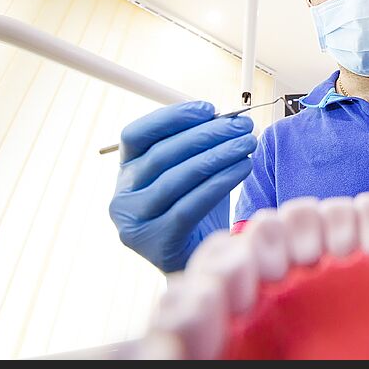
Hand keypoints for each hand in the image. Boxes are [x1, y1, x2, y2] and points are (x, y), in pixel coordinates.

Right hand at [109, 101, 256, 271]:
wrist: (196, 259)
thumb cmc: (195, 209)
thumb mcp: (189, 173)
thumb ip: (197, 146)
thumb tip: (224, 117)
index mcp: (124, 172)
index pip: (136, 134)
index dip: (171, 118)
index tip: (209, 109)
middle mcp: (122, 196)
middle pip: (162, 154)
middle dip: (206, 135)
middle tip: (241, 125)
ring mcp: (135, 222)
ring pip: (178, 178)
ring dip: (218, 155)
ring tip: (247, 143)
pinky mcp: (157, 242)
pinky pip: (191, 205)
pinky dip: (220, 182)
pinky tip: (243, 168)